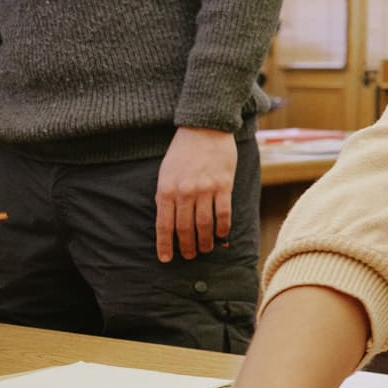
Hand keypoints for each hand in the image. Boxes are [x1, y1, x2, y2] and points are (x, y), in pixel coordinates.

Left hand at [156, 126, 237, 261]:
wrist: (204, 128)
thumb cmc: (183, 151)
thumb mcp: (165, 172)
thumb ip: (166, 195)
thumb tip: (168, 219)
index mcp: (166, 190)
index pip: (164, 225)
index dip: (165, 245)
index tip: (166, 259)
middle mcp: (184, 192)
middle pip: (185, 228)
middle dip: (186, 246)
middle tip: (189, 256)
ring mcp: (205, 189)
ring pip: (204, 224)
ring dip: (204, 241)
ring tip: (205, 250)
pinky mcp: (223, 185)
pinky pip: (223, 213)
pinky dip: (223, 227)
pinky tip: (222, 235)